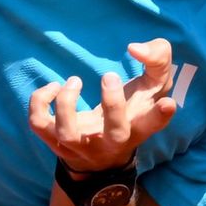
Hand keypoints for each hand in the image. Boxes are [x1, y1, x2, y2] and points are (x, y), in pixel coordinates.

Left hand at [28, 39, 178, 171]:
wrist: (100, 157)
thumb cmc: (131, 111)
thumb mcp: (152, 87)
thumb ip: (157, 61)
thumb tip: (135, 48)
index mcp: (136, 128)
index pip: (152, 125)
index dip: (160, 116)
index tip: (168, 103)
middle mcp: (110, 142)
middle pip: (114, 133)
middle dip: (113, 104)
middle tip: (110, 76)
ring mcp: (80, 145)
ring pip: (68, 132)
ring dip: (67, 103)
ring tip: (74, 82)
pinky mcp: (55, 141)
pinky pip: (38, 124)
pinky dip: (39, 101)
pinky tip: (54, 88)